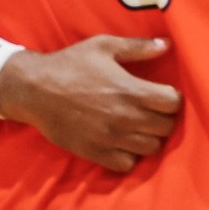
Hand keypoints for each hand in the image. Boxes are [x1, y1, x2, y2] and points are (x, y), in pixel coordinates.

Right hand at [0, 36, 183, 173]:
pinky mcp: (96, 153)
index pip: (172, 103)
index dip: (173, 98)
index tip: (165, 94)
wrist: (34, 90)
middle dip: (164, 118)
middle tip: (153, 110)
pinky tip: (124, 141)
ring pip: (151, 148)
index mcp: (130, 90)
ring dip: (150, 137)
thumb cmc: (70, 64)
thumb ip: (138, 47)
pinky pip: (128, 164)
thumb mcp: (104, 46)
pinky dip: (130, 155)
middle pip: (166, 128)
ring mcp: (111, 138)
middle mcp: (124, 117)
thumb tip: (167, 45)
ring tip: (140, 126)